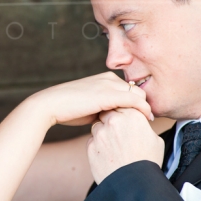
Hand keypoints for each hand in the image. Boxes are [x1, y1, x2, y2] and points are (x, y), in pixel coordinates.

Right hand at [29, 72, 152, 126]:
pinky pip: (134, 101)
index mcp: (104, 79)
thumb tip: (113, 120)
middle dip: (144, 105)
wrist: (51, 105)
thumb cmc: (67, 110)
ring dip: (145, 108)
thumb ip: (103, 109)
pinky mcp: (110, 94)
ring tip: (150, 122)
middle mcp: (109, 78)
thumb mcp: (89, 107)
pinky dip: (144, 110)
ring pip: (138, 95)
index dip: (137, 103)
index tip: (142, 117)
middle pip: (137, 91)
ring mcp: (109, 85)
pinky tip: (148, 119)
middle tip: (150, 120)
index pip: (128, 89)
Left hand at [87, 108, 163, 183]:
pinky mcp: (90, 146)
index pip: (123, 104)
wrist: (135, 185)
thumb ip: (143, 125)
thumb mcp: (155, 139)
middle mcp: (114, 121)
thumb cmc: (148, 162)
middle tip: (118, 131)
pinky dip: (97, 145)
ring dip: (103, 131)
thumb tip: (140, 123)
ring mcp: (100, 134)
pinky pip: (91, 140)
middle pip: (107, 111)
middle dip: (111, 118)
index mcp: (132, 115)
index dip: (124, 111)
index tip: (126, 119)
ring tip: (114, 146)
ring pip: (97, 125)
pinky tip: (108, 155)